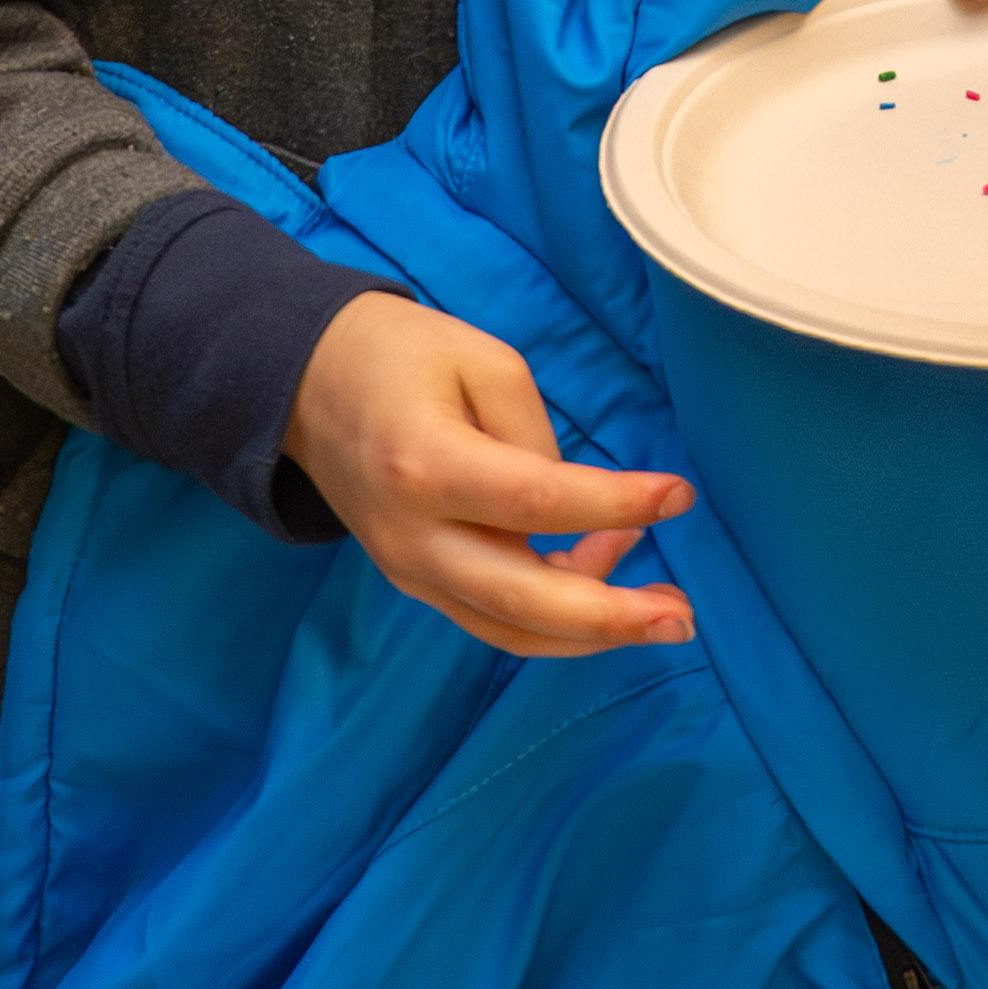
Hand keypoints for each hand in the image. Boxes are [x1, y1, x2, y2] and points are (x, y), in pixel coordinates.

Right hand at [284, 286, 688, 654]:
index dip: (617, 505)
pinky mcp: (416, 581)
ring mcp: (409, 570)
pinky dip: (553, 613)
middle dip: (610, 619)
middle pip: (522, 601)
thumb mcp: (483, 361)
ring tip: (663, 611)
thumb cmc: (400, 356)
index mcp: (427, 467)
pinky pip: (491, 617)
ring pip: (508, 628)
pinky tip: (604, 569)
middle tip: (681, 617)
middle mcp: (413, 537)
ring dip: (590, 632)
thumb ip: (536, 436)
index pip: (538, 503)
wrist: (306, 385)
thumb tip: (580, 508)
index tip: (679, 494)